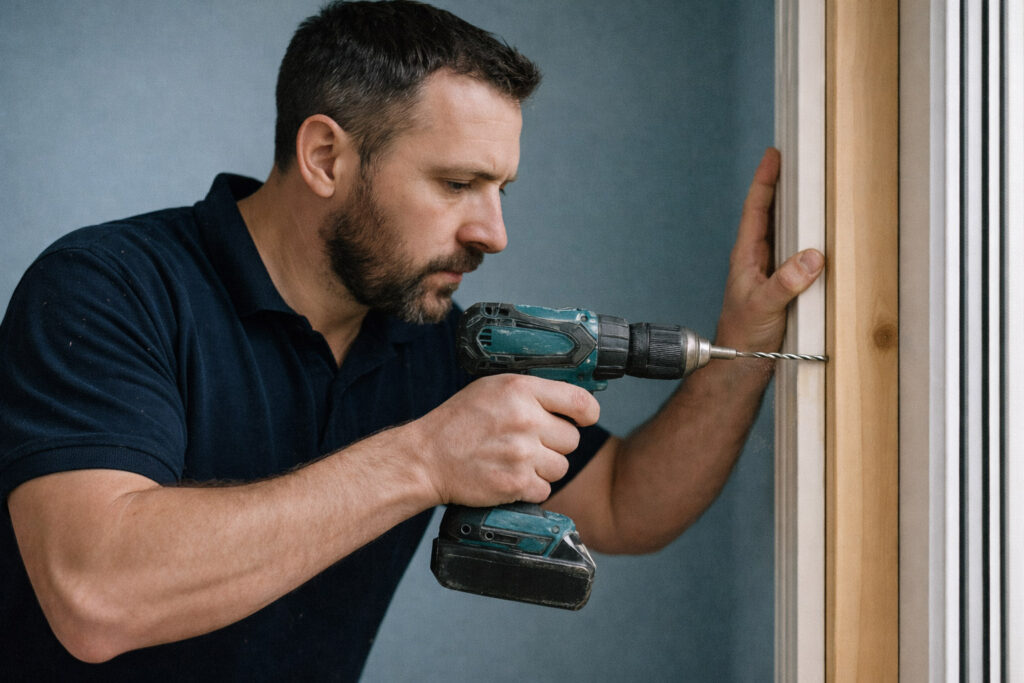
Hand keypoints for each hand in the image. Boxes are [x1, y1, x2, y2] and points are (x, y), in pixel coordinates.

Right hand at [412, 374, 599, 506]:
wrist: (427, 458)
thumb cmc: (458, 422)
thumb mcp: (492, 389)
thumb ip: (530, 392)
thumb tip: (568, 403)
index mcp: (521, 390)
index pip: (579, 401)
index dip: (587, 413)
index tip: (584, 418)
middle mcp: (525, 419)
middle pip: (572, 439)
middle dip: (555, 444)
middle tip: (529, 443)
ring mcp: (522, 453)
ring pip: (561, 467)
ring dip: (544, 468)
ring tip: (517, 461)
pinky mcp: (516, 482)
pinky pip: (545, 489)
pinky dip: (530, 488)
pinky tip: (510, 476)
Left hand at [716, 147, 823, 351]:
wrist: (741, 364)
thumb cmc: (743, 336)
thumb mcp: (765, 305)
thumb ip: (786, 282)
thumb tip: (812, 256)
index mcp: (746, 256)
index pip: (755, 208)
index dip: (765, 180)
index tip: (774, 154)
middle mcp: (757, 259)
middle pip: (770, 214)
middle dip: (782, 186)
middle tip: (797, 160)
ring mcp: (769, 272)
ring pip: (784, 233)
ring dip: (796, 212)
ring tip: (813, 189)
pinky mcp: (782, 287)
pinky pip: (796, 255)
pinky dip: (808, 240)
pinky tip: (823, 237)